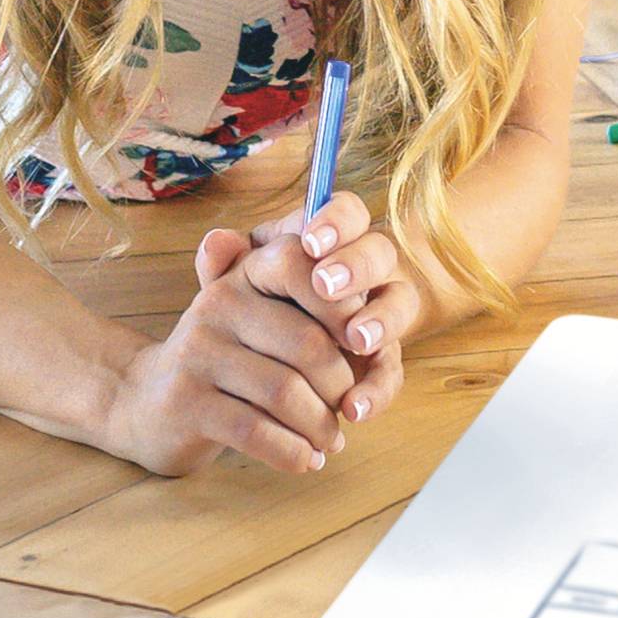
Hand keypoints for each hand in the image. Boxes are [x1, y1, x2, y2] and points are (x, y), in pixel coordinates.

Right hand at [98, 235, 361, 476]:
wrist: (145, 401)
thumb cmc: (228, 366)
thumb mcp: (265, 326)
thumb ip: (316, 315)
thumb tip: (373, 326)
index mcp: (244, 276)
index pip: (301, 267)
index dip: (346, 307)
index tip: (365, 347)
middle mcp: (218, 305)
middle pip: (308, 344)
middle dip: (342, 388)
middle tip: (349, 411)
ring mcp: (198, 353)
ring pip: (286, 393)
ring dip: (321, 427)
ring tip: (330, 440)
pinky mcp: (186, 402)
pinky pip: (257, 432)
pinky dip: (293, 453)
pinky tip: (305, 459)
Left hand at [197, 190, 421, 426]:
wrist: (269, 361)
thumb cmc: (258, 308)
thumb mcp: (238, 284)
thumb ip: (225, 265)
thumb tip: (218, 242)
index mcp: (329, 240)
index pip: (348, 210)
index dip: (336, 221)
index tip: (310, 242)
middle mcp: (364, 270)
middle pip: (379, 251)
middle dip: (356, 265)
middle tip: (325, 284)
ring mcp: (380, 313)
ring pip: (400, 302)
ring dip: (380, 320)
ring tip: (356, 340)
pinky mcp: (385, 359)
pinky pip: (393, 369)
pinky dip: (376, 389)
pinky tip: (354, 406)